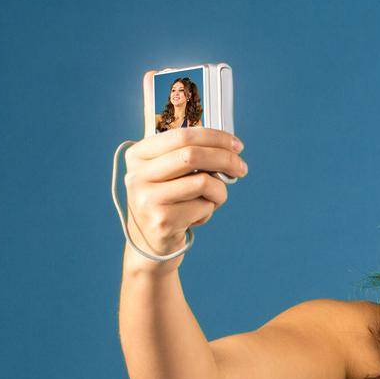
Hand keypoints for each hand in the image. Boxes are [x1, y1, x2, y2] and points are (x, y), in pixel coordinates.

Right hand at [122, 126, 247, 255]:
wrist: (150, 243)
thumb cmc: (168, 202)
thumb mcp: (170, 174)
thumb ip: (191, 157)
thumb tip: (230, 150)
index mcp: (138, 155)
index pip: (182, 136)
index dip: (215, 138)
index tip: (237, 145)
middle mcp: (137, 175)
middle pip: (192, 155)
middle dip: (225, 159)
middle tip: (242, 168)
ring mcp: (147, 198)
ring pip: (203, 182)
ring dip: (219, 191)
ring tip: (213, 200)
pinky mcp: (162, 220)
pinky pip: (202, 207)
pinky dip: (208, 211)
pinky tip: (195, 217)